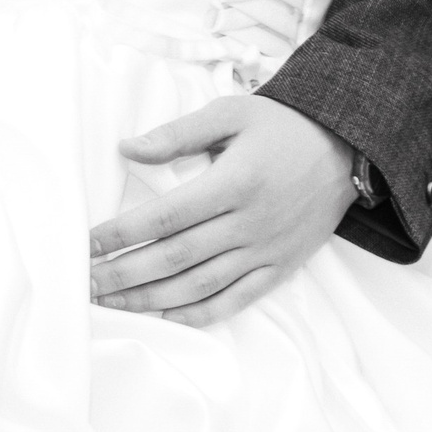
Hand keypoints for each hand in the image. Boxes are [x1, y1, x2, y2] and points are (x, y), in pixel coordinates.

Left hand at [88, 95, 352, 326]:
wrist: (346, 149)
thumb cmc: (281, 126)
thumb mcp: (230, 113)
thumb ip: (177, 134)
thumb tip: (126, 149)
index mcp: (234, 182)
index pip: (165, 216)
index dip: (122, 234)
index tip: (87, 244)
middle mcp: (249, 223)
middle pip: (176, 257)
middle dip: (125, 274)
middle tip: (85, 283)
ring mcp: (266, 250)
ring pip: (200, 285)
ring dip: (151, 299)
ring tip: (111, 304)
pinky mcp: (280, 267)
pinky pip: (235, 299)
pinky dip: (199, 314)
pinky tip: (165, 318)